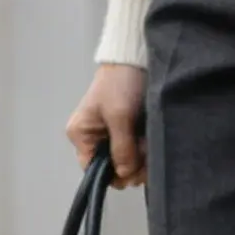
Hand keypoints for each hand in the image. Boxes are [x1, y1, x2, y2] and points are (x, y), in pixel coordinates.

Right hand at [66, 62, 148, 186]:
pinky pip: (135, 150)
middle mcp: (94, 137)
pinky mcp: (128, 130)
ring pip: (125, 160)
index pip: (92, 168)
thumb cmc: (120, 83)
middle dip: (130, 166)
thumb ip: (121, 148)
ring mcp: (111, 134)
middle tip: (146, 159)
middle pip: (111, 167)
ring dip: (140, 160)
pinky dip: (144, 151)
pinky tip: (152, 145)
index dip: (112, 175)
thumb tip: (123, 176)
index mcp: (82, 135)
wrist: (136, 58)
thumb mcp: (119, 116)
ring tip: (150, 149)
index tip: (132, 173)